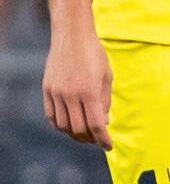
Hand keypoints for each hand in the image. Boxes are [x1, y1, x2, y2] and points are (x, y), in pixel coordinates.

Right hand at [42, 26, 111, 149]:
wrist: (72, 37)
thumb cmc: (95, 55)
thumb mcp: (107, 76)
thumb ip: (105, 101)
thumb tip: (104, 123)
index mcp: (91, 92)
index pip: (97, 125)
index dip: (103, 139)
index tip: (108, 146)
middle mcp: (72, 95)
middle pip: (79, 128)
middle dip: (90, 139)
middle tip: (96, 140)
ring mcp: (57, 93)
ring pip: (63, 125)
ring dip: (74, 134)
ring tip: (83, 135)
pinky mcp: (47, 90)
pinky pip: (51, 116)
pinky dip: (60, 125)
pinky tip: (68, 127)